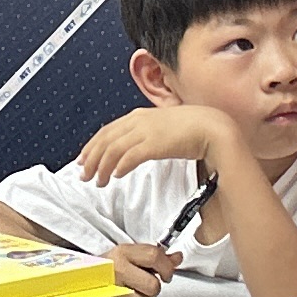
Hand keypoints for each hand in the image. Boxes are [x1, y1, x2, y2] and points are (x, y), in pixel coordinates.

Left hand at [77, 105, 228, 184]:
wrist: (212, 127)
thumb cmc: (192, 128)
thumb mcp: (162, 127)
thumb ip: (147, 134)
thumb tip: (134, 148)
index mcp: (139, 116)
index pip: (107, 130)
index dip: (92, 146)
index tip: (84, 159)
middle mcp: (139, 121)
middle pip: (105, 140)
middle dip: (91, 158)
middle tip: (84, 174)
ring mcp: (146, 131)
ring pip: (114, 150)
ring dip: (103, 167)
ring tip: (98, 181)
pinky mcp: (155, 144)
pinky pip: (131, 156)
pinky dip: (120, 166)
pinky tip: (115, 176)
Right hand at [102, 243, 172, 296]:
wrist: (76, 281)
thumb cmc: (104, 269)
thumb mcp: (127, 255)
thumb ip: (153, 256)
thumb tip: (176, 258)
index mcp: (121, 254)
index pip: (154, 256)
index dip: (167, 267)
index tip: (166, 273)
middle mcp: (116, 271)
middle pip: (153, 286)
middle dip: (152, 288)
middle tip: (143, 285)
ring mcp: (111, 292)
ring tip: (130, 294)